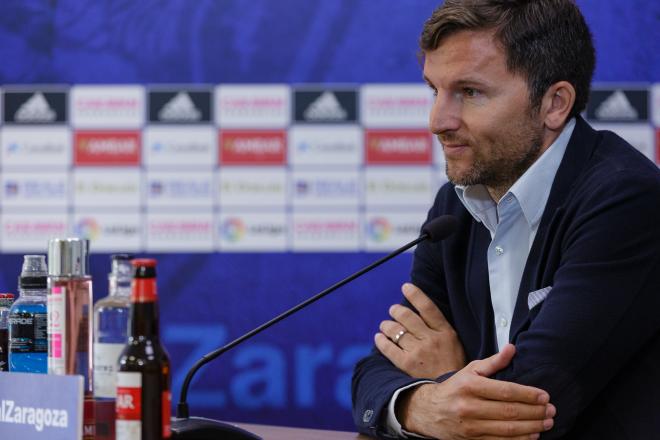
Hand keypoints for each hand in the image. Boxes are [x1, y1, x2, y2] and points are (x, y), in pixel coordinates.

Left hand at [375, 283, 465, 377]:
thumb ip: (440, 329)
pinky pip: (389, 348)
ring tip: (385, 324)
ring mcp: (418, 351)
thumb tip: (422, 314)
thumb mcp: (455, 344)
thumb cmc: (454, 368)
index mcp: (445, 332)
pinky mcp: (407, 364)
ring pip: (396, 330)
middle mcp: (431, 339)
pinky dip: (381, 340)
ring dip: (387, 324)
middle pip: (407, 316)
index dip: (415, 294)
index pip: (427, 307)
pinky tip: (379, 337)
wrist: (452, 393)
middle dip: (396, 310)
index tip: (406, 287)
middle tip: (393, 310)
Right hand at [398, 344, 554, 439]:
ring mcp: (470, 426)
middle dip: (535, 412)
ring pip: (508, 429)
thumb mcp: (470, 370)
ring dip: (532, 427)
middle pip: (509, 412)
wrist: (428, 411)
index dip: (528, 394)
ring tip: (547, 423)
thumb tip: (512, 348)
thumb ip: (493, 362)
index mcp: (470, 386)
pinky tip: (532, 435)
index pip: (506, 391)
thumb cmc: (454, 388)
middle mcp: (469, 407)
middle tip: (552, 410)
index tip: (545, 396)